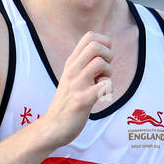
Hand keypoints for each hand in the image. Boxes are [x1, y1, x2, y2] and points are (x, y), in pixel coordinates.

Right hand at [35, 32, 112, 147]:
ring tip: (102, 84)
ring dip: (108, 73)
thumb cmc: (68, 102)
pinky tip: (102, 97)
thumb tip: (104, 53)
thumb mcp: (72, 77)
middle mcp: (72, 70)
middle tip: (105, 71)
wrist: (54, 126)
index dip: (105, 43)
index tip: (104, 58)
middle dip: (108, 55)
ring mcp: (76, 84)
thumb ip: (84, 64)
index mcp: (71, 63)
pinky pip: (104, 86)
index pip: (89, 36)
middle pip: (95, 45)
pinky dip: (109, 90)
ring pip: (100, 63)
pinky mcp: (82, 100)